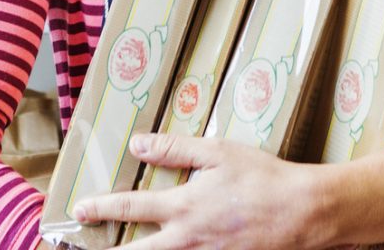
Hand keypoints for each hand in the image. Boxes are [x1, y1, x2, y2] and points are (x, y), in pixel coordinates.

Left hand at [71, 133, 336, 249]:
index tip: (80, 209)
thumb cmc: (262, 177)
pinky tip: (175, 249)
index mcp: (183, 207)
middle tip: (88, 249)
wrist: (303, 212)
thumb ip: (175, 149)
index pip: (130, 208)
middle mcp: (187, 239)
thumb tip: (138, 144)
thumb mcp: (218, 152)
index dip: (102, 208)